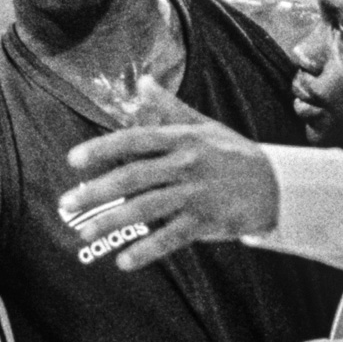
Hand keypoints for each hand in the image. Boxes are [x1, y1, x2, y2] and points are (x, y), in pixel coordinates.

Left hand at [59, 79, 279, 270]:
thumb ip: (169, 108)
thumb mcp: (204, 125)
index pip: (134, 140)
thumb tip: (142, 81)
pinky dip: (147, 250)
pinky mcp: (208, 222)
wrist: (277, 185)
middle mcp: (186, 164)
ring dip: (112, 222)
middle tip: (66, 204)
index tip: (73, 160)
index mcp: (182, 139)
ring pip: (146, 209)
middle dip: (95, 191)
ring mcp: (197, 194)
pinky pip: (171, 237)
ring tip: (84, 232)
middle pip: (133, 178)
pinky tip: (123, 260)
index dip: (102, 149)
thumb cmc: (233, 153)